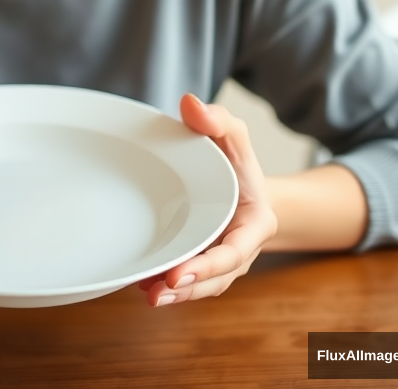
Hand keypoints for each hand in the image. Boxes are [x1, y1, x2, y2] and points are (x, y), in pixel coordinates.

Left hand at [138, 93, 277, 306]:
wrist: (241, 182)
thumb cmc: (236, 160)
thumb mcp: (232, 133)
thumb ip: (216, 119)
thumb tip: (189, 103)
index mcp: (255, 222)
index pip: (235, 251)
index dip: (209, 266)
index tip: (180, 274)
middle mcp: (240, 249)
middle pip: (217, 277)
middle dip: (189, 288)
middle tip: (158, 289)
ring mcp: (222, 261)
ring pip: (202, 286)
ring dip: (175, 294)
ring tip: (147, 294)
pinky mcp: (203, 264)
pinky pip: (189, 282)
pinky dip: (169, 287)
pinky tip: (142, 286)